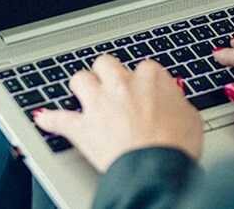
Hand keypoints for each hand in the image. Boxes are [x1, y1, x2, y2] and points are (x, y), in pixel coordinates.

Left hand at [33, 55, 203, 172]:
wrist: (157, 169)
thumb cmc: (177, 146)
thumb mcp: (192, 118)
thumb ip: (178, 102)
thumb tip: (175, 100)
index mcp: (149, 78)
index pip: (143, 68)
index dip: (143, 81)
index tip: (145, 92)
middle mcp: (120, 84)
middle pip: (106, 64)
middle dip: (107, 74)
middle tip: (112, 86)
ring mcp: (98, 104)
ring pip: (80, 79)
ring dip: (81, 87)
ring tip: (83, 94)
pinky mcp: (82, 127)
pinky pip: (58, 118)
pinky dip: (50, 119)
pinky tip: (42, 117)